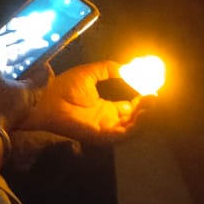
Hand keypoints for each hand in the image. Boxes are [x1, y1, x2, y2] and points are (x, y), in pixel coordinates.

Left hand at [22, 61, 150, 143]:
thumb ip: (108, 69)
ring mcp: (106, 129)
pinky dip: (135, 125)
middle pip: (135, 119)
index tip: (152, 90)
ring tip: (152, 102)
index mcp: (106, 108)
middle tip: (155, 96)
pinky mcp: (102, 136)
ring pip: (133, 127)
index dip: (142, 100)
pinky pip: (124, 134)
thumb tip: (126, 67)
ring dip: (145, 117)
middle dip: (148, 109)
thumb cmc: (65, 86)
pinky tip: (141, 113)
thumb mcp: (90, 73)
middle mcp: (109, 120)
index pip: (131, 107)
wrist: (48, 98)